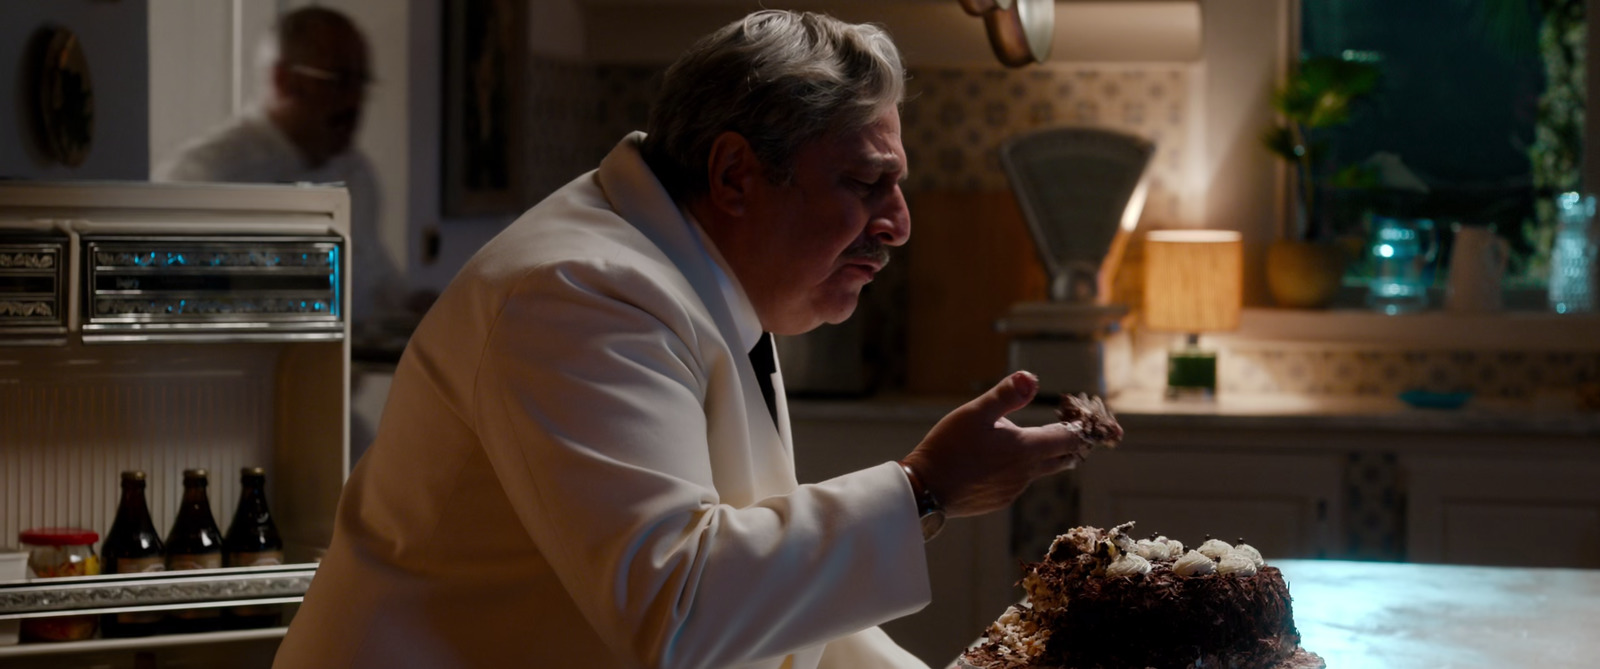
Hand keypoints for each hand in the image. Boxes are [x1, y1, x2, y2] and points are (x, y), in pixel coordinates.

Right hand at [900, 371, 1089, 517]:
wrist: (926, 489)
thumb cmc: (949, 446)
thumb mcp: (975, 412)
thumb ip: (1007, 395)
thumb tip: (1031, 377)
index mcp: (1026, 448)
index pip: (1068, 438)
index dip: (1079, 428)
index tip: (1081, 418)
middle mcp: (1026, 472)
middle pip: (1063, 459)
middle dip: (1070, 445)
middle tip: (1072, 431)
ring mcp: (1014, 489)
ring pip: (1040, 471)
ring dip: (1044, 457)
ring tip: (1036, 443)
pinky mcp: (1000, 500)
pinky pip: (1018, 483)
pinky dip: (1020, 471)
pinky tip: (1001, 463)